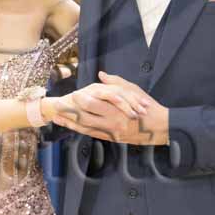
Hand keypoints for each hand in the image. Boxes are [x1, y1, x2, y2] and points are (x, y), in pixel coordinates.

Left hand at [50, 72, 168, 144]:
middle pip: (84, 118)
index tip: (71, 95)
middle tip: (55, 107)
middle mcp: (111, 123)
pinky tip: (71, 126)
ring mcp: (110, 132)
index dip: (79, 101)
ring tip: (57, 118)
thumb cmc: (147, 106)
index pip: (93, 105)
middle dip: (69, 113)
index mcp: (117, 110)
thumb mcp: (133, 91)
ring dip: (70, 123)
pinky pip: (92, 134)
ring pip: (85, 128)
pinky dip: (80, 130)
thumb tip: (100, 75)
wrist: (159, 128)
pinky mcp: (111, 138)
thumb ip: (115, 83)